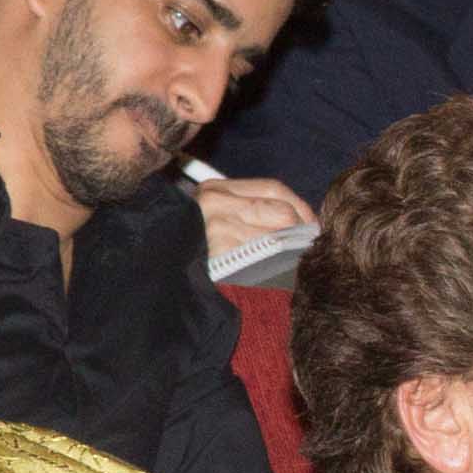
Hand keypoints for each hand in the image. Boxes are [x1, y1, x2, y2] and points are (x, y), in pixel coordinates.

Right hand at [193, 175, 315, 264]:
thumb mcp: (216, 225)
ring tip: (294, 265)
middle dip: (301, 231)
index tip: (312, 225)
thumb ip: (249, 214)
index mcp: (215, 190)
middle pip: (281, 210)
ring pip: (278, 235)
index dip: (299, 206)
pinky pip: (267, 256)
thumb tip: (299, 222)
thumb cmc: (193, 258)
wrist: (159, 284)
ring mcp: (217, 226)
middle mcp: (214, 201)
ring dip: (292, 252)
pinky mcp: (221, 251)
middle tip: (309, 249)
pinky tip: (278, 275)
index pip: (272, 187)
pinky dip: (280, 266)